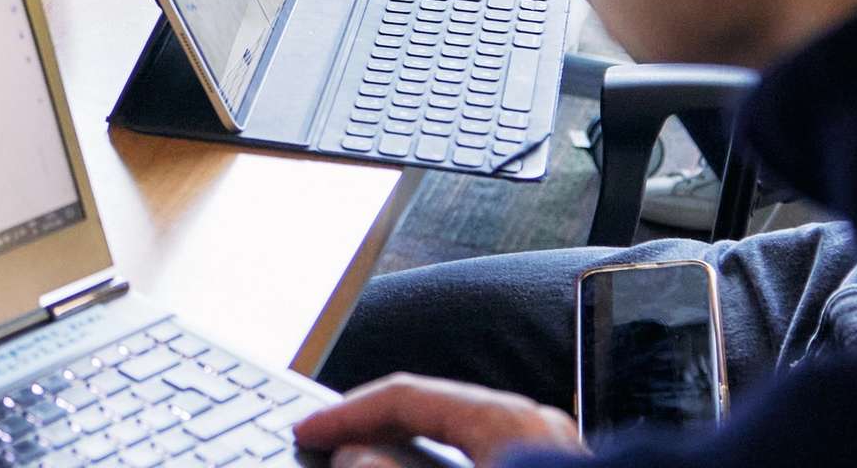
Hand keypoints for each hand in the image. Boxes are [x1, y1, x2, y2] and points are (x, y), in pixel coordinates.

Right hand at [294, 374, 583, 467]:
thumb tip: (356, 456)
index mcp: (506, 420)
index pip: (407, 396)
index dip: (346, 413)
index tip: (308, 433)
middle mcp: (531, 427)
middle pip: (432, 412)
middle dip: (375, 430)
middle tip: (329, 448)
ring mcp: (548, 454)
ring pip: (458, 441)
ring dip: (407, 453)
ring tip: (368, 467)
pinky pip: (484, 462)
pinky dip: (441, 467)